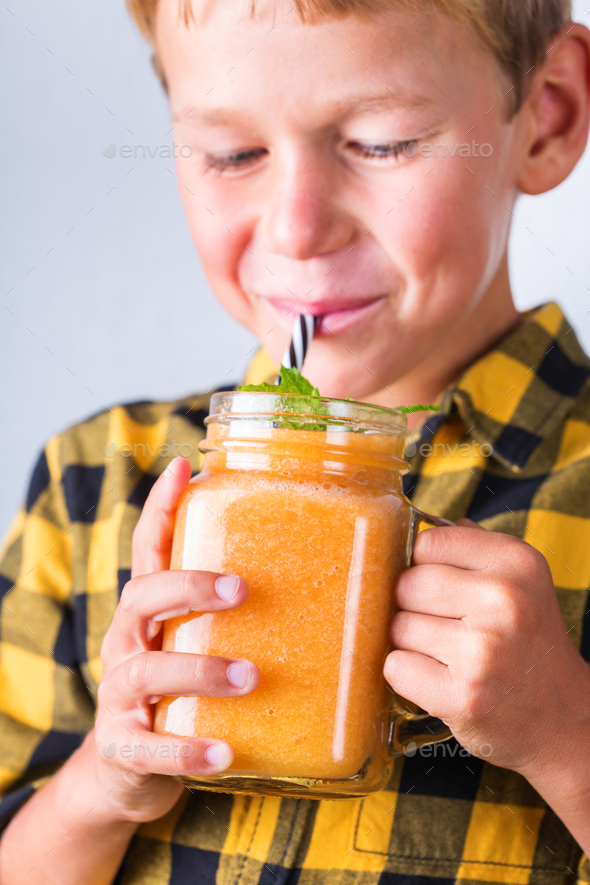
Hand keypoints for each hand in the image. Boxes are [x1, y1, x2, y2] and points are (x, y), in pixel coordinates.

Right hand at [87, 457, 258, 822]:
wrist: (130, 771)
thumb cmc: (182, 694)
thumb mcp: (197, 644)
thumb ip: (235, 616)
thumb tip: (322, 579)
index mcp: (148, 613)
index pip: (147, 549)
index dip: (160, 507)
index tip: (183, 467)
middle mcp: (127, 643)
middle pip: (142, 597)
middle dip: (189, 586)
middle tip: (241, 589)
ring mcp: (120, 696)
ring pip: (148, 671)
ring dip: (200, 671)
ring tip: (250, 676)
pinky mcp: (123, 748)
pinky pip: (150, 749)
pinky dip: (186, 753)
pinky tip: (224, 754)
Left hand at [384, 522, 589, 778]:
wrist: (565, 720)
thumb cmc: (528, 643)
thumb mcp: (519, 581)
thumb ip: (471, 549)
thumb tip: (417, 523)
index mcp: (516, 562)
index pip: (427, 543)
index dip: (422, 567)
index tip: (440, 588)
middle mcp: (504, 600)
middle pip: (407, 584)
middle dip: (413, 607)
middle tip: (445, 628)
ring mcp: (484, 651)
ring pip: (398, 627)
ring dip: (410, 644)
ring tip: (447, 656)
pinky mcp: (464, 696)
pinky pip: (396, 667)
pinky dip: (407, 676)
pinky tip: (439, 680)